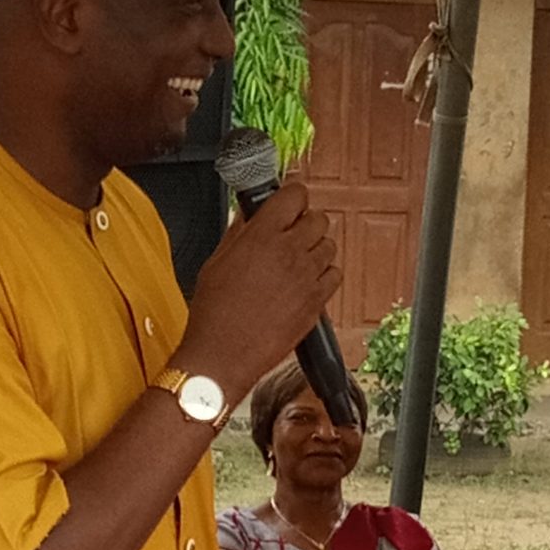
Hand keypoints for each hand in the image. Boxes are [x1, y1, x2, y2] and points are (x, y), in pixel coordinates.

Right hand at [178, 183, 340, 405]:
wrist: (223, 355)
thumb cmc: (214, 313)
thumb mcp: (216, 262)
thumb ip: (239, 233)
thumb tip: (250, 216)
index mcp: (262, 236)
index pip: (294, 195)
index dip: (293, 195)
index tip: (290, 200)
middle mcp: (289, 252)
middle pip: (318, 218)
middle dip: (305, 222)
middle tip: (291, 233)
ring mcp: (307, 277)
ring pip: (330, 245)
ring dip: (316, 248)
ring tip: (297, 261)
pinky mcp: (316, 302)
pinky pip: (335, 275)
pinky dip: (324, 275)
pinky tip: (306, 282)